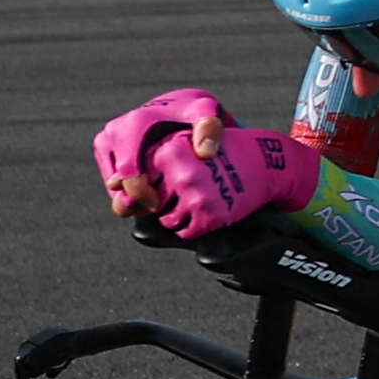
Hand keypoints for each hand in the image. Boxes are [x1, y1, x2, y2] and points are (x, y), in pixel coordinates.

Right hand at [94, 87, 229, 218]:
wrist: (176, 105)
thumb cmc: (193, 112)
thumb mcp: (207, 114)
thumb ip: (209, 130)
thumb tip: (205, 153)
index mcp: (135, 125)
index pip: (129, 172)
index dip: (141, 194)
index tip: (158, 203)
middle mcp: (113, 132)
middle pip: (115, 183)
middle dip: (135, 200)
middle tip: (158, 206)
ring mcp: (105, 141)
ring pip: (112, 186)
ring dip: (131, 198)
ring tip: (157, 199)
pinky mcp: (103, 151)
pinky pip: (111, 182)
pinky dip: (127, 192)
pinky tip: (150, 192)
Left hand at [143, 121, 321, 241]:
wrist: (266, 163)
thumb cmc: (219, 153)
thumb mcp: (183, 145)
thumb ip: (148, 164)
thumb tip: (112, 186)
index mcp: (168, 152)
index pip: (139, 184)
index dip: (151, 186)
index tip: (170, 181)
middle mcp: (180, 173)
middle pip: (150, 204)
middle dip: (164, 203)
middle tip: (187, 193)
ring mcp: (196, 196)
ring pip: (166, 221)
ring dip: (178, 217)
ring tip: (196, 202)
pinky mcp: (210, 216)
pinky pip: (186, 233)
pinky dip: (192, 228)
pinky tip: (206, 213)